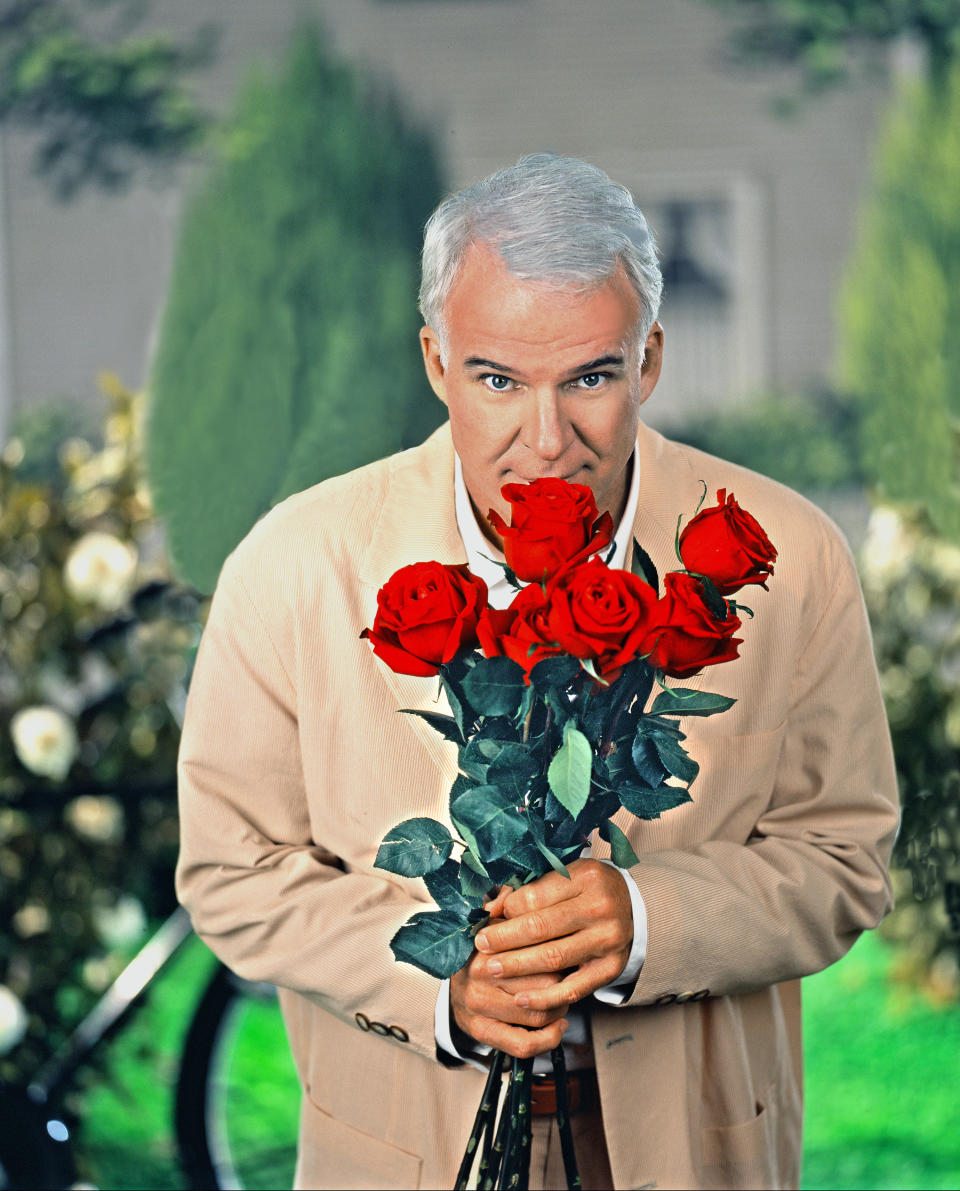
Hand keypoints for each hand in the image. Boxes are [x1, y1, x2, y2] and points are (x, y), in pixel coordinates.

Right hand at [450, 886, 567, 1059]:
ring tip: (564, 999)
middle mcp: (478, 975)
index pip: (537, 949)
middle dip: (564, 982)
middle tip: (572, 976)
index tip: (571, 948)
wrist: (455, 983)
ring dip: (559, 1009)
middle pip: (542, 983)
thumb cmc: (485, 949)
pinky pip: (521, 1043)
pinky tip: (558, 1027)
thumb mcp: (494, 921)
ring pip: (537, 1013)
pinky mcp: (480, 1031)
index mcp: (485, 944)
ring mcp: (477, 1005)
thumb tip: (517, 891)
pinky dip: (547, 1039)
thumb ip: (508, 905)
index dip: (561, 950)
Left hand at [474, 859, 632, 1015]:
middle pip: (541, 927)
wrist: (634, 907)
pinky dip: (545, 997)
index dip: (505, 910)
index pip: (534, 897)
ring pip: (554, 958)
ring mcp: (608, 940)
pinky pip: (574, 988)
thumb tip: (490, 908)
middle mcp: (600, 907)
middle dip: (504, 939)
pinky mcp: (612, 968)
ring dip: (517, 966)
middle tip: (481, 945)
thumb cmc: (589, 889)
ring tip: (492, 969)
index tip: (485, 919)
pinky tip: (521, 998)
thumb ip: (529, 890)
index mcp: (585, 877)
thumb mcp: (565, 875)